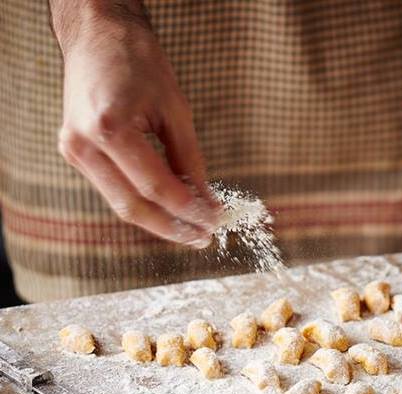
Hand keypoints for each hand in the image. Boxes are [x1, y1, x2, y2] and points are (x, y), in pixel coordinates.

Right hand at [54, 8, 219, 247]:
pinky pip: (113, 189)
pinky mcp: (75, 153)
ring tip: (192, 230)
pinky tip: (169, 210)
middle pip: (132, 206)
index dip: (189, 209)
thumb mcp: (175, 109)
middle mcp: (84, 145)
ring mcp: (74, 151)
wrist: (97, 35)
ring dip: (158, 220)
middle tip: (204, 237)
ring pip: (120, 203)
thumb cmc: (139, 62)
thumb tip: (206, 200)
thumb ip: (189, 159)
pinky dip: (142, 202)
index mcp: (109, 129)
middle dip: (172, 227)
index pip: (156, 186)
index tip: (215, 221)